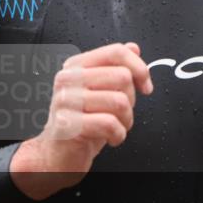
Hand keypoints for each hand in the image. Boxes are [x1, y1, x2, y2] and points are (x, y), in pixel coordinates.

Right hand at [10, 42, 152, 199]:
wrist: (57, 154)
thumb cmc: (81, 123)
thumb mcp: (100, 92)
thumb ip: (114, 68)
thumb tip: (133, 47)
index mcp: (76, 66)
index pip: (116, 52)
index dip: (139, 68)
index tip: (145, 85)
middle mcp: (68, 79)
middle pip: (122, 77)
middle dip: (131, 100)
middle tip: (120, 113)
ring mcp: (65, 100)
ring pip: (119, 101)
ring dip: (126, 121)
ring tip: (115, 127)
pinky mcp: (67, 123)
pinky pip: (109, 123)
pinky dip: (118, 135)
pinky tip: (110, 138)